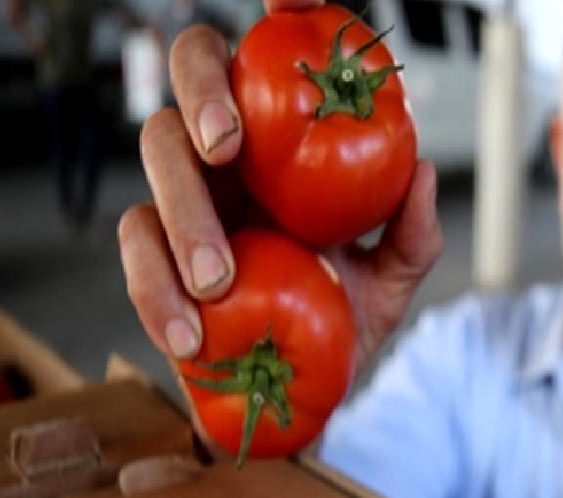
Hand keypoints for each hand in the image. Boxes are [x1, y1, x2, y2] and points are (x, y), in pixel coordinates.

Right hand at [118, 0, 441, 375]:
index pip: (279, 56)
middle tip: (229, 150)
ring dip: (184, 211)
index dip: (282, 11)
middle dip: (204, 91)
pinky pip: (136, 248)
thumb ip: (410, 235)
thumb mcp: (392, 281)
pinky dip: (156, 291)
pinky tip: (189, 333)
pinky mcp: (154, 252)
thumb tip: (425, 175)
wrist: (303, 394)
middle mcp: (234, 148)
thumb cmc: (345, 319)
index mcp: (289, 138)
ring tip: (218, 279)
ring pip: (157, 151)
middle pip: (195, 69)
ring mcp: (188, 192)